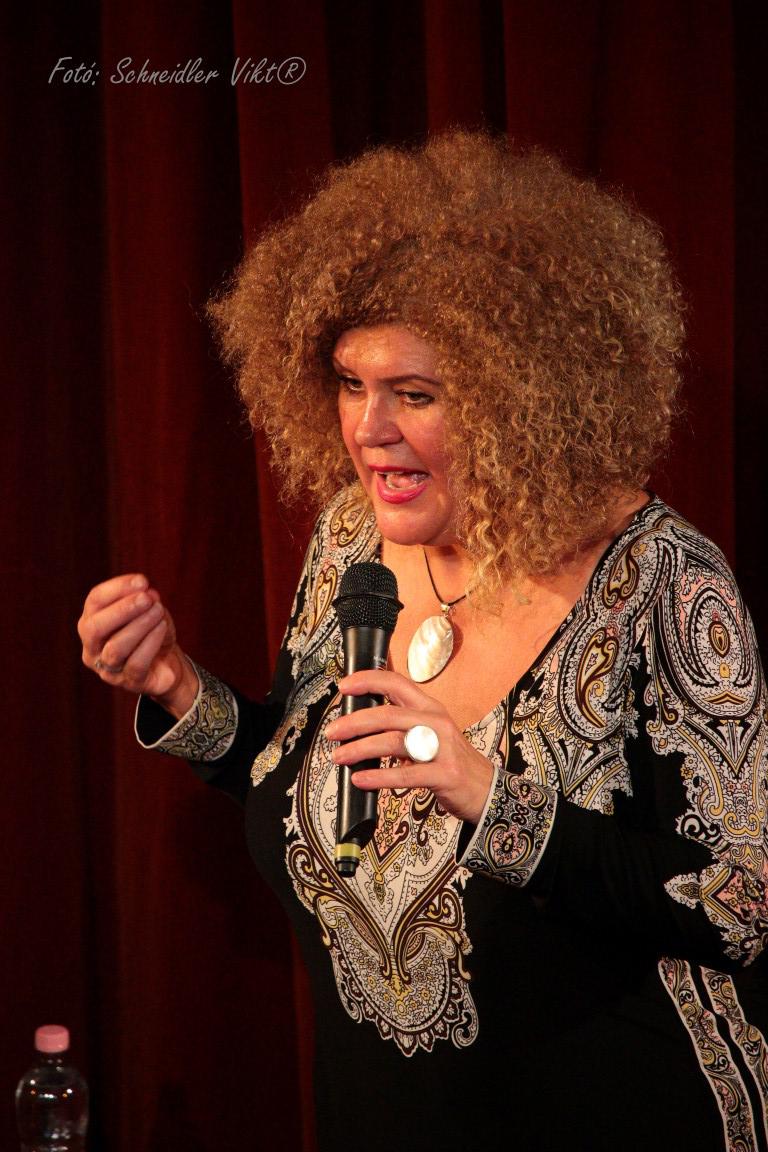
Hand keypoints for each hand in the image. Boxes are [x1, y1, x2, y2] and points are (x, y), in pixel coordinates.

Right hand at [77, 574, 197, 717]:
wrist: (168, 663)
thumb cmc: (152, 632)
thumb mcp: (150, 610)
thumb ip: (146, 600)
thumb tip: (147, 592)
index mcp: (91, 623)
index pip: (94, 602)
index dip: (116, 588)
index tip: (142, 581)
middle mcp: (92, 648)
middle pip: (95, 628)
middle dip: (121, 609)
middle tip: (146, 598)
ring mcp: (107, 669)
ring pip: (115, 648)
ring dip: (139, 625)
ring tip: (158, 611)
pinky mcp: (128, 683)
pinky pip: (135, 664)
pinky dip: (150, 642)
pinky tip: (162, 627)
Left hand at [325, 669, 493, 825]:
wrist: (485, 789)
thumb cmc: (450, 760)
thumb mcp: (429, 733)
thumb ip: (400, 725)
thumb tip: (358, 724)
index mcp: (429, 708)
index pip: (397, 682)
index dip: (368, 680)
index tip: (344, 686)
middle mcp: (436, 722)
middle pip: (389, 714)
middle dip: (355, 722)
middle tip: (332, 732)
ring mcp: (443, 748)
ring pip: (394, 741)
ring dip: (360, 749)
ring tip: (340, 756)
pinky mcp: (445, 774)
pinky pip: (406, 775)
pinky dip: (379, 777)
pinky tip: (361, 779)